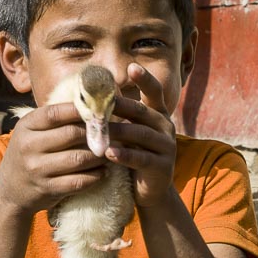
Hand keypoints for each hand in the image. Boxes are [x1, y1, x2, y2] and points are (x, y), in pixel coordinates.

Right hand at [0, 101, 105, 215]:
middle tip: (112, 133)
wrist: (9, 191)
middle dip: (95, 134)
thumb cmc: (30, 154)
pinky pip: (79, 181)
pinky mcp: (47, 189)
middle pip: (71, 134)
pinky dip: (96, 176)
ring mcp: (37, 169)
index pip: (55, 113)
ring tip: (109, 152)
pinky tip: (103, 171)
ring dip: (99, 156)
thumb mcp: (32, 132)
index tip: (99, 110)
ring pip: (79, 158)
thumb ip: (55, 119)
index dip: (79, 110)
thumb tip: (91, 103)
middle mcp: (29, 146)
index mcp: (26, 126)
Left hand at [107, 63, 176, 206]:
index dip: (145, 79)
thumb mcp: (130, 132)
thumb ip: (119, 115)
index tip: (132, 66)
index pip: (154, 92)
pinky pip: (142, 158)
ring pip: (140, 134)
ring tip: (99, 132)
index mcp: (158, 114)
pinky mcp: (163, 166)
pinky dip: (125, 155)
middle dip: (121, 105)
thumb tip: (90, 93)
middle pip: (142, 111)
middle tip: (100, 102)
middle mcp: (166, 126)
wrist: (150, 190)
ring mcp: (167, 147)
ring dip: (118, 131)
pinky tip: (109, 154)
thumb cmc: (134, 156)